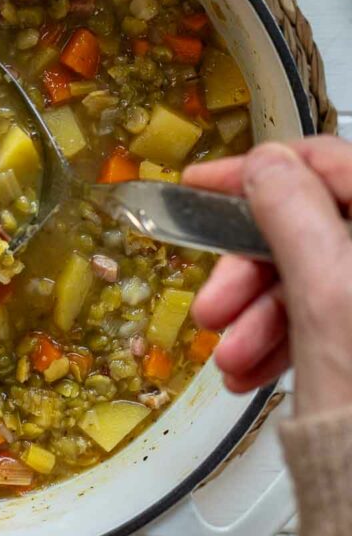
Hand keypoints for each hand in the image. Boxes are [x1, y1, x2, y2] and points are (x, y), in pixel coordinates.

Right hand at [183, 138, 351, 416]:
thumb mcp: (328, 296)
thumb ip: (292, 214)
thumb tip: (266, 165)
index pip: (332, 165)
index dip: (258, 172)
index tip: (203, 186)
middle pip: (315, 229)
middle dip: (251, 270)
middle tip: (214, 303)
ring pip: (314, 280)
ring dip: (260, 314)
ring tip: (231, 355)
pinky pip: (327, 321)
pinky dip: (284, 341)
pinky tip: (250, 371)